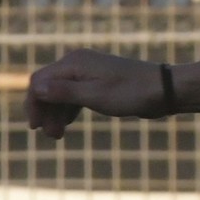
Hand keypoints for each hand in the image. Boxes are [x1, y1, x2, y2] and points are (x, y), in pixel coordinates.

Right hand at [26, 50, 165, 138]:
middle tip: (51, 136)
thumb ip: (65, 92)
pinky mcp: (99, 81)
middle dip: (46, 111)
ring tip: (58, 136)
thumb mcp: (96, 96)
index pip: (40, 81)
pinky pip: (75, 93)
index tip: (36, 127)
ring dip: (57, 112)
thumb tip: (37, 88)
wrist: (165, 89)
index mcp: (75, 63)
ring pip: (62, 92)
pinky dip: (69, 108)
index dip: (34, 104)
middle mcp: (78, 63)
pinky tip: (67, 123)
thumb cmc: (132, 92)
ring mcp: (89, 72)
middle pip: (49, 87)